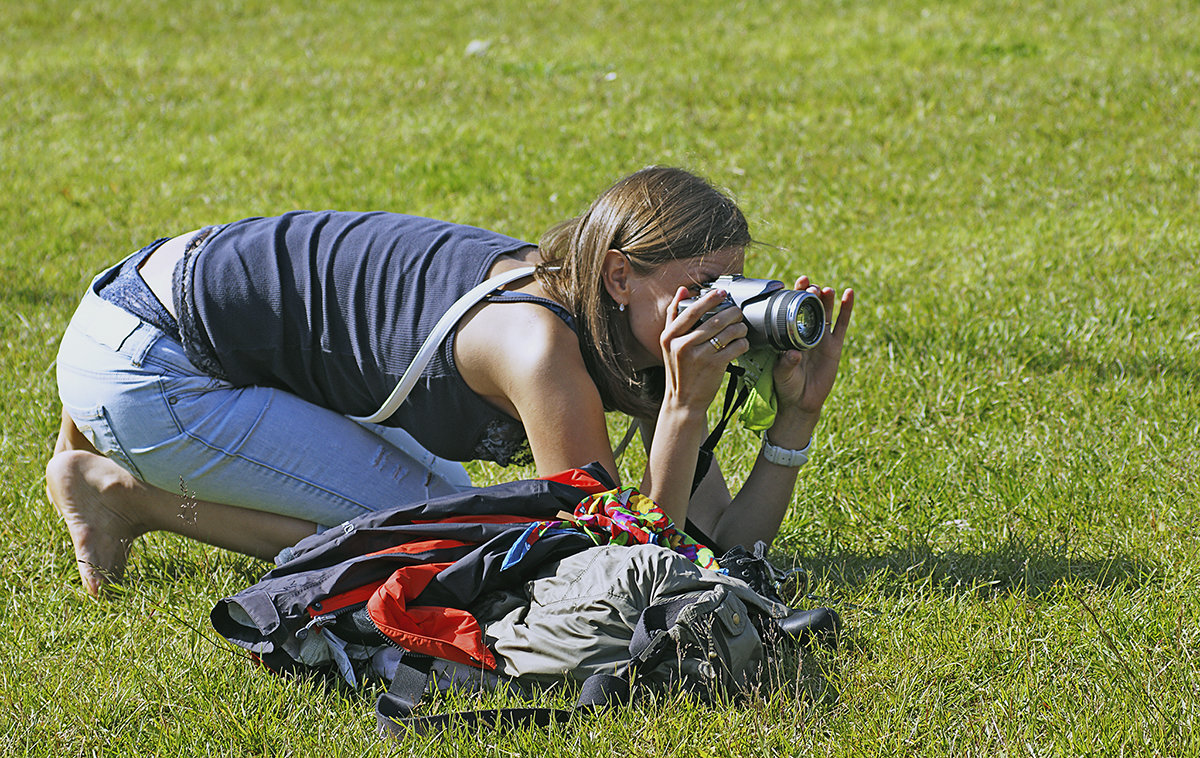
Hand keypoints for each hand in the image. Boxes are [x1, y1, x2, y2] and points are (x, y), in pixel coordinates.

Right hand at [659, 286, 749, 411]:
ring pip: (729, 331)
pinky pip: (736, 346)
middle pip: (716, 319)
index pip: (691, 310)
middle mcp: (682, 345)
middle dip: (733, 313)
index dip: (709, 298)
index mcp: (669, 336)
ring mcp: (699, 356)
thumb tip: (682, 290)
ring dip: (740, 328)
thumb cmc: (679, 370)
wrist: (684, 401)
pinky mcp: (715, 366)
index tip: (722, 292)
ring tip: (741, 329)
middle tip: (738, 313)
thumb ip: (673, 317)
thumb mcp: (669, 344)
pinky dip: (743, 343)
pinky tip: (741, 344)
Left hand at [771, 276, 853, 431]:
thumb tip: (793, 353)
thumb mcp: (782, 374)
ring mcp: (821, 337)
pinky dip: (846, 308)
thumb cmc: (787, 386)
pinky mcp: (835, 346)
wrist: (802, 401)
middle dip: (811, 294)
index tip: (798, 282)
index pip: (792, 309)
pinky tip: (849, 293)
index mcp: (789, 334)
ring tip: (827, 290)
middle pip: (809, 307)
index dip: (795, 294)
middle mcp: (805, 332)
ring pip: (826, 312)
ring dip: (826, 299)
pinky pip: (842, 325)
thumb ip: (786, 364)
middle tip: (811, 288)